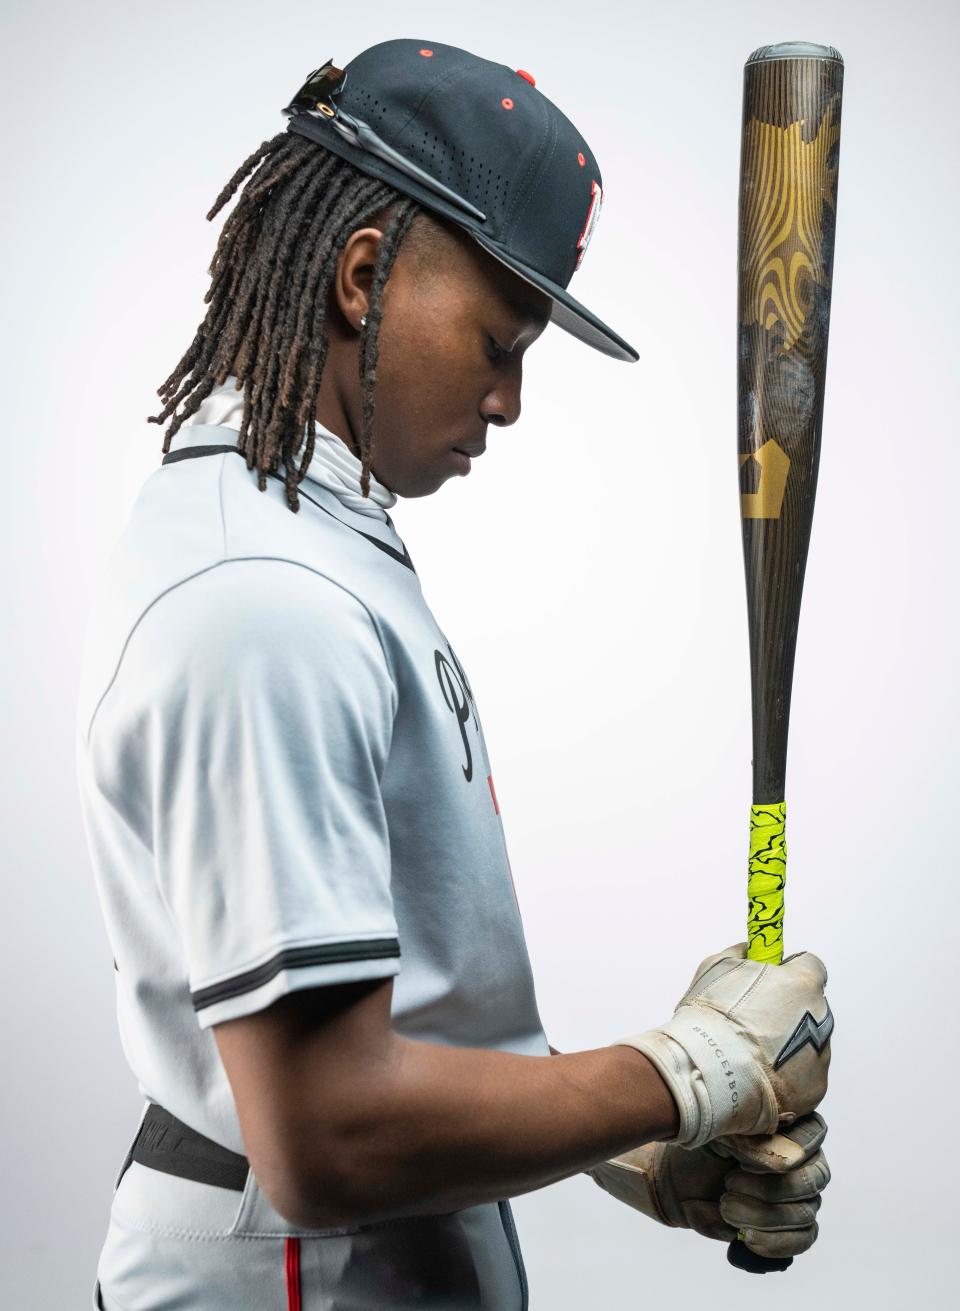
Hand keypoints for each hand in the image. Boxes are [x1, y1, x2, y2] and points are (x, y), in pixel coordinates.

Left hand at [586, 1112, 829, 1259]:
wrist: (670, 1175)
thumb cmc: (695, 1140)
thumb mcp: (716, 1126)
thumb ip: (747, 1130)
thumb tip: (777, 1143)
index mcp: (788, 1123)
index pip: (815, 1133)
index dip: (784, 1150)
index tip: (741, 1157)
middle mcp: (802, 1159)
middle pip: (811, 1180)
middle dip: (769, 1188)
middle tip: (729, 1184)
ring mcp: (799, 1195)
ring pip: (804, 1212)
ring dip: (762, 1215)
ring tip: (725, 1205)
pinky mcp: (789, 1226)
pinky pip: (802, 1239)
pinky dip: (775, 1242)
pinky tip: (746, 1236)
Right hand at [610, 943, 832, 1147]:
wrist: (710, 1072)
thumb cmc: (713, 1019)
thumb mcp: (717, 966)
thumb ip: (742, 954)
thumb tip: (749, 949)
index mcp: (802, 983)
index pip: (810, 966)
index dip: (789, 972)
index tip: (773, 978)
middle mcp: (821, 1017)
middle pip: (810, 1006)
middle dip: (788, 1010)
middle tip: (754, 1020)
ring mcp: (821, 1055)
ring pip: (808, 1041)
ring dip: (788, 1043)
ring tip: (751, 1052)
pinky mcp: (815, 1087)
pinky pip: (804, 1074)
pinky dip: (786, 1073)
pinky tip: (759, 1073)